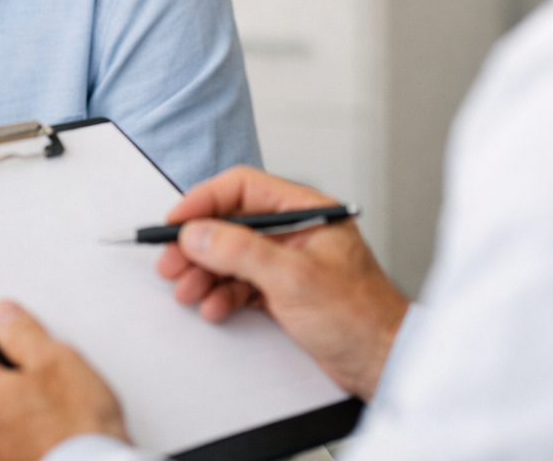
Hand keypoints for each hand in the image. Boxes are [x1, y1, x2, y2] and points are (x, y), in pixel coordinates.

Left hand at [0, 301, 126, 460]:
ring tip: (50, 410)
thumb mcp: (54, 359)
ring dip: (10, 404)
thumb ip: (19, 330)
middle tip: (45, 379)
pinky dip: (14, 432)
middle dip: (5, 372)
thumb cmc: (76, 427)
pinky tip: (45, 433)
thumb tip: (0, 314)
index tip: (18, 341)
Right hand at [156, 165, 409, 399]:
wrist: (382, 362)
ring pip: (231, 256)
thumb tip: (198, 233)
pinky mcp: (283, 292)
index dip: (204, 202)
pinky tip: (213, 307)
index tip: (176, 223)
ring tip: (187, 290)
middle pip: (231, 224)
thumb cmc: (360, 316)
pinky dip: (222, 294)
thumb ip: (240, 251)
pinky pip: (240, 284)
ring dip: (205, 273)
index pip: (243, 189)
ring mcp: (288, 263)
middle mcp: (295, 232)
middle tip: (171, 263)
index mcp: (305, 211)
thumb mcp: (293, 278)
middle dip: (198, 245)